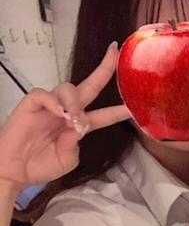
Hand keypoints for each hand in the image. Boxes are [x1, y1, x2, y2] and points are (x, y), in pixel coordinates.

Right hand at [0, 42, 129, 191]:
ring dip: (75, 103)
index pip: (104, 114)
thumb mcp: (67, 159)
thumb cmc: (41, 166)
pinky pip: (44, 94)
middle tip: (115, 53)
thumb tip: (79, 125)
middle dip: (104, 69)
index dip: (119, 109)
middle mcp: (67, 111)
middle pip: (89, 86)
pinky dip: (54, 102)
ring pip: (68, 88)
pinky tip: (58, 114)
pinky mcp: (31, 104)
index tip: (135, 104)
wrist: (15, 172)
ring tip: (73, 120)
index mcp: (79, 125)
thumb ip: (75, 143)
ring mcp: (49, 106)